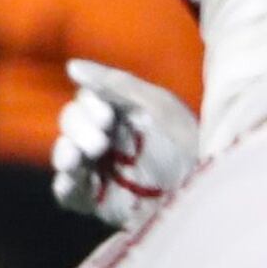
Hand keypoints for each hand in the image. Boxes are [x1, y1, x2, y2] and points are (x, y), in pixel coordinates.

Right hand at [49, 59, 197, 228]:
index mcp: (122, 112)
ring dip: (65, 153)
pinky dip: (65, 186)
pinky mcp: (98, 201)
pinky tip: (72, 181)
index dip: (88, 105)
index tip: (106, 118)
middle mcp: (107, 138)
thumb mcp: (158, 105)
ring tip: (76, 159)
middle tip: (100, 144)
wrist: (201, 194)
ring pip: (65, 155)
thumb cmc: (186, 144)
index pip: (86, 100)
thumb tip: (72, 66)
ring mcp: (101, 171)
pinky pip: (68, 193)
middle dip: (79, 128)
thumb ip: (117, 83)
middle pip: (71, 123)